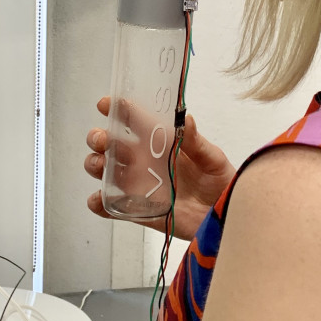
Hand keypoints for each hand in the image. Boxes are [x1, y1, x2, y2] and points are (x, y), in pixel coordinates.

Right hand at [84, 96, 236, 240]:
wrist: (224, 215)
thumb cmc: (220, 181)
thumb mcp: (211, 157)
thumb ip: (195, 141)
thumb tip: (186, 118)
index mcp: (159, 141)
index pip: (133, 120)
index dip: (117, 109)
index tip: (106, 105)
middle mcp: (144, 160)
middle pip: (111, 144)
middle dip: (99, 137)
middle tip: (102, 139)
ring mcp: (139, 185)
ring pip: (106, 172)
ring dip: (96, 165)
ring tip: (100, 165)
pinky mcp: (140, 210)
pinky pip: (114, 207)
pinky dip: (100, 204)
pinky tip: (99, 200)